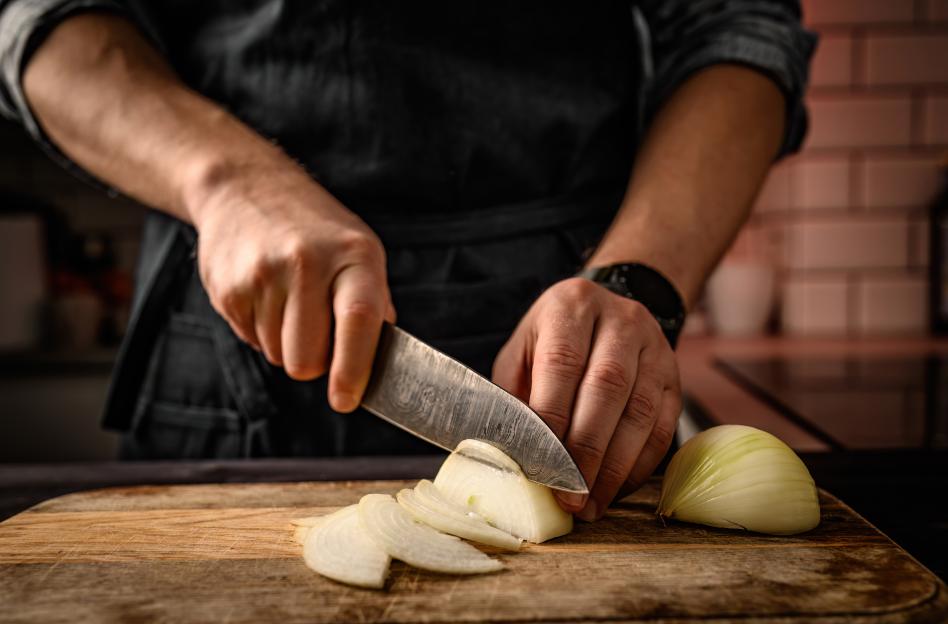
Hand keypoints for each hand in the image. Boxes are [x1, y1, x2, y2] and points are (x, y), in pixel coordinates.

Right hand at [190, 158, 394, 411]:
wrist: (244, 186)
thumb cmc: (315, 229)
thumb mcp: (359, 251)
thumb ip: (373, 306)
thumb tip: (384, 364)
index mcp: (353, 255)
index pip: (357, 319)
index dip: (353, 369)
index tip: (346, 400)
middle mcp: (307, 262)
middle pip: (307, 359)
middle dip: (315, 362)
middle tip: (317, 333)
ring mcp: (262, 274)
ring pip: (278, 356)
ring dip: (286, 343)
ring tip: (288, 300)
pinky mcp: (227, 287)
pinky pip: (250, 340)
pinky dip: (260, 330)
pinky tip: (265, 295)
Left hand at [492, 277, 680, 520]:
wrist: (606, 313)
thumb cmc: (551, 341)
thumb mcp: (523, 352)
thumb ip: (516, 395)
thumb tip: (512, 455)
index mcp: (571, 306)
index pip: (562, 362)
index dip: (552, 417)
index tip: (540, 464)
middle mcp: (620, 320)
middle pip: (607, 388)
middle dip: (586, 450)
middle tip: (569, 495)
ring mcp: (654, 347)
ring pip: (641, 411)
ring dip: (615, 467)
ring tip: (591, 504)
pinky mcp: (674, 377)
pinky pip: (664, 427)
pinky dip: (639, 465)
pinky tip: (616, 488)